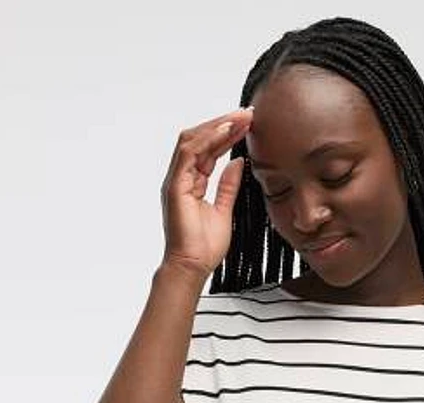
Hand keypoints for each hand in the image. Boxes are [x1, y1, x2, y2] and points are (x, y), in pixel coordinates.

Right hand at [159, 106, 253, 275]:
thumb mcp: (225, 210)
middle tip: (247, 113)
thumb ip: (228, 186)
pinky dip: (208, 139)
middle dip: (223, 123)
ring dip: (217, 125)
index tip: (248, 124)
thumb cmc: (204, 247)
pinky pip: (189, 154)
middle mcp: (181, 177)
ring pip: (192, 140)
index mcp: (191, 182)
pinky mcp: (175, 187)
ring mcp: (176, 180)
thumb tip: (238, 163)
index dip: (227, 134)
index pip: (208, 149)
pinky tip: (226, 131)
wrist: (192, 267)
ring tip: (240, 117)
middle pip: (199, 138)